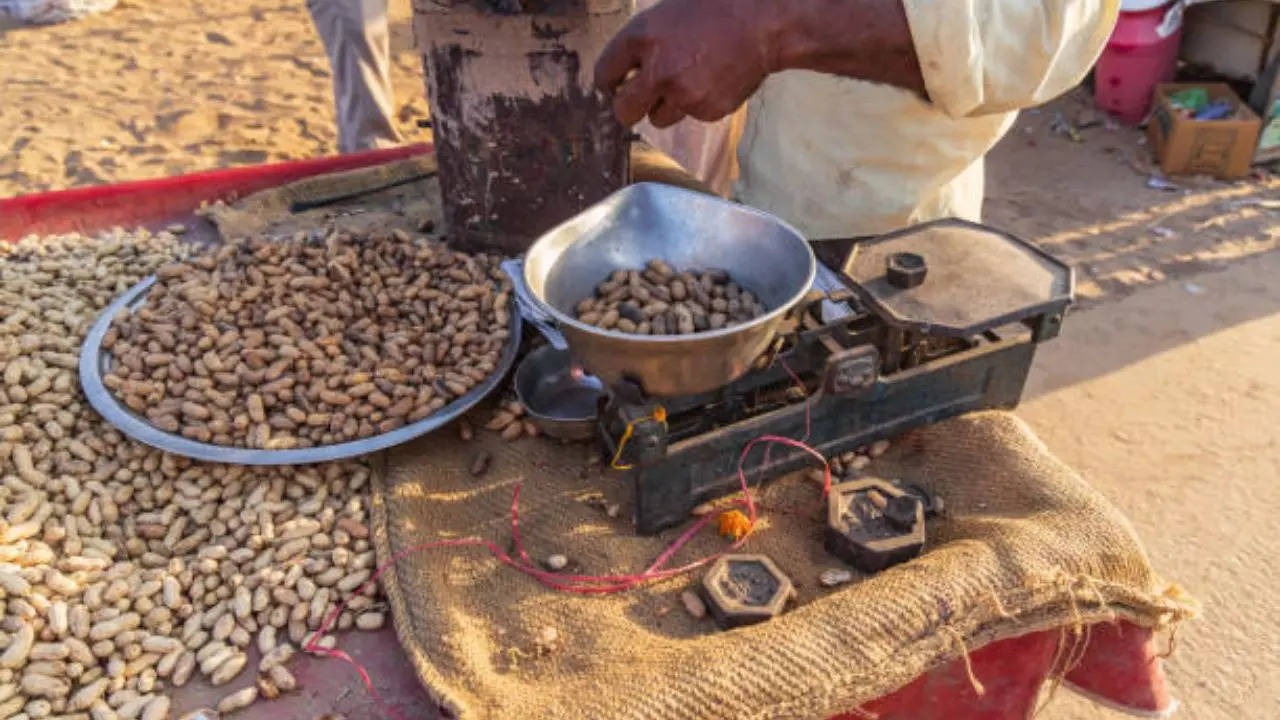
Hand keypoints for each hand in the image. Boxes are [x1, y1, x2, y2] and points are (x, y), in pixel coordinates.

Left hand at [593, 0, 780, 127]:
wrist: (765, 24)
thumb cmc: (718, 8)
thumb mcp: (668, 12)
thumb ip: (644, 41)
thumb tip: (627, 71)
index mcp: (642, 37)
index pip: (604, 74)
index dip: (609, 82)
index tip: (615, 85)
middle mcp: (657, 70)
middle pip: (623, 111)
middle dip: (628, 108)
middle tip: (638, 100)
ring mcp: (683, 95)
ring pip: (658, 119)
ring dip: (665, 107)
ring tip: (688, 81)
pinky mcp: (706, 111)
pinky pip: (690, 116)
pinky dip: (698, 104)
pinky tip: (713, 80)